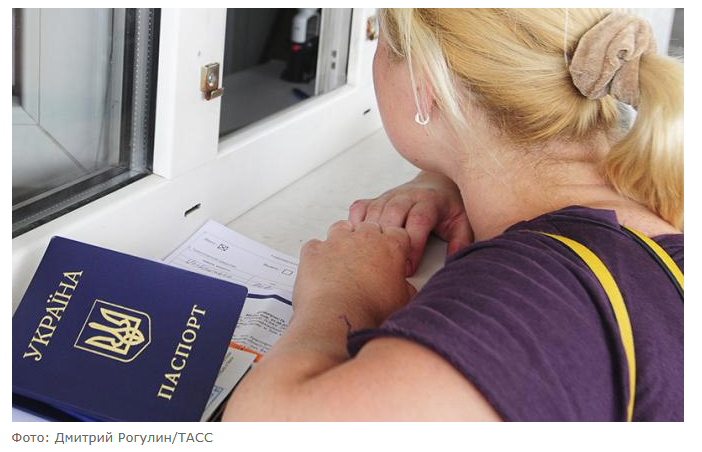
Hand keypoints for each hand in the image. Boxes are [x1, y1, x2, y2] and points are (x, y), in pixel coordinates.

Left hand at [293, 220, 415, 327]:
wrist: (339, 315)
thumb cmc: (370, 308)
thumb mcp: (402, 300)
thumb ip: (404, 287)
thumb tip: (404, 289)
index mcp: (389, 246)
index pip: (397, 233)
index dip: (394, 243)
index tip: (390, 254)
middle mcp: (363, 238)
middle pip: (369, 226)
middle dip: (368, 239)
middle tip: (366, 260)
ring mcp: (337, 241)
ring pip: (341, 228)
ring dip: (343, 240)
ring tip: (343, 260)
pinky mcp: (314, 251)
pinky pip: (315, 245)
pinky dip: (318, 255)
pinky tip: (321, 268)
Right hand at [348, 171, 472, 275]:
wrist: (436, 182)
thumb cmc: (448, 207)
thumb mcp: (461, 222)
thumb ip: (460, 240)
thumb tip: (453, 260)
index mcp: (430, 201)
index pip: (419, 220)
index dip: (413, 245)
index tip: (409, 267)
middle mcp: (407, 196)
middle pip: (392, 213)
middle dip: (388, 240)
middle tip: (387, 264)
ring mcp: (389, 196)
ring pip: (374, 212)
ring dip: (370, 234)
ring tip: (369, 257)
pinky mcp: (376, 199)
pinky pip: (360, 208)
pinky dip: (355, 222)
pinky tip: (355, 239)